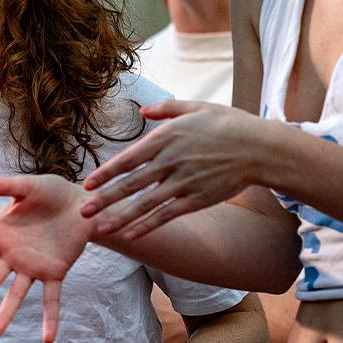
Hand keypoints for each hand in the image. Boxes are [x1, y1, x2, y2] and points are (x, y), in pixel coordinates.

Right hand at [0, 174, 92, 342]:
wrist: (81, 201)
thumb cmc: (50, 191)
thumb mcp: (28, 185)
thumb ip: (7, 186)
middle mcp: (12, 256)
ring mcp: (33, 267)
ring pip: (16, 294)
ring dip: (5, 314)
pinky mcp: (55, 272)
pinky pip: (51, 298)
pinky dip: (50, 318)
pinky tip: (48, 339)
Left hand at [80, 100, 261, 237]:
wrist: (260, 148)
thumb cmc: (228, 124)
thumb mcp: (196, 107)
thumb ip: (167, 109)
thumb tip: (143, 111)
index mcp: (166, 137)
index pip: (128, 159)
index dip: (105, 173)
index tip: (87, 184)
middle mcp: (171, 161)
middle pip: (130, 184)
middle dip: (104, 199)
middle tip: (82, 211)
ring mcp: (183, 183)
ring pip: (145, 204)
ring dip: (120, 218)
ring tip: (100, 230)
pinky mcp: (197, 199)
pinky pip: (166, 216)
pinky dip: (147, 226)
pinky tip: (132, 235)